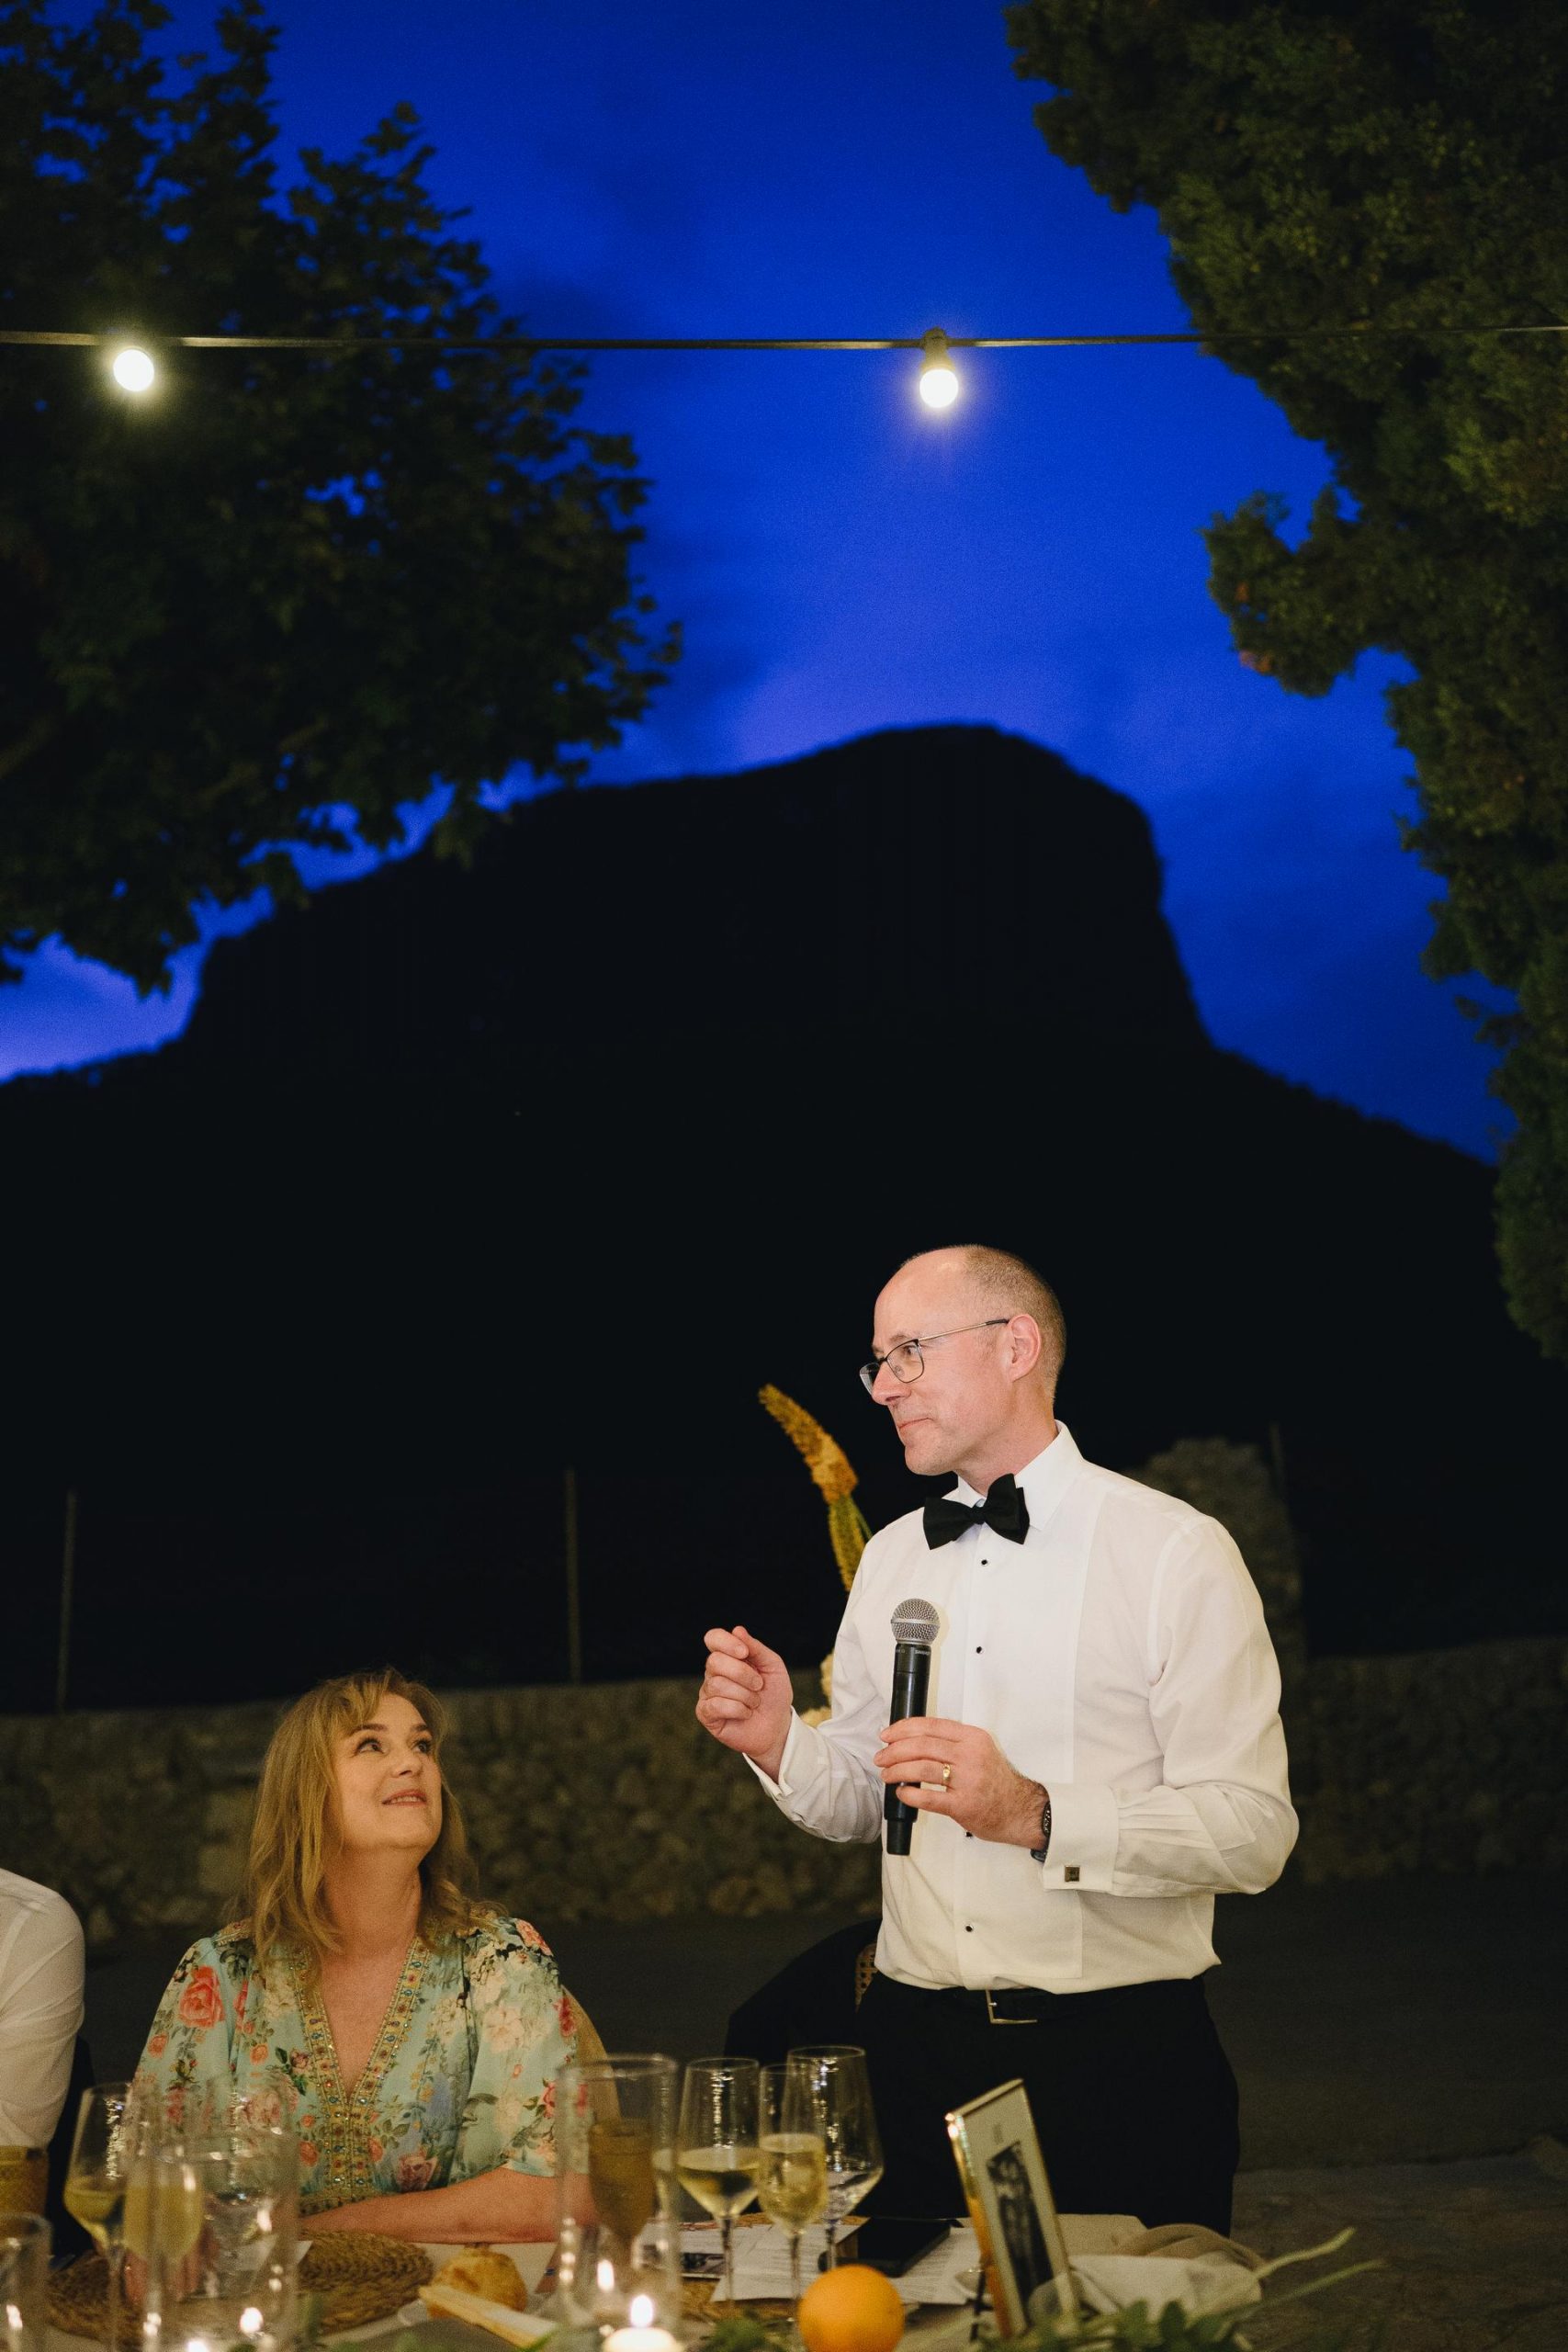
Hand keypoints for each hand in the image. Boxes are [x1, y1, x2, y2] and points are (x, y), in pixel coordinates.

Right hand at [696, 1626, 794, 1778]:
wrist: (778, 1727)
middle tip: (759, 1685)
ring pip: (717, 1684)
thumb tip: (737, 1630)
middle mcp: (714, 1672)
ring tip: (755, 1703)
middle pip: (714, 1661)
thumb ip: (756, 1648)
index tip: (745, 1652)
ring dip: (744, 1695)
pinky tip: (746, 1713)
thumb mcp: (772, 1667)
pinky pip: (715, 1705)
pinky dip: (737, 1709)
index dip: (726, 1642)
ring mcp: (708, 1692)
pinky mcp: (705, 1713)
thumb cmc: (774, 1694)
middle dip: (743, 1673)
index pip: (713, 1638)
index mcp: (729, 1656)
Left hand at [875, 1717, 1044, 1846]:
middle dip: (895, 1750)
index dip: (903, 1728)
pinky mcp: (964, 1806)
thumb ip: (951, 1741)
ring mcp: (968, 1781)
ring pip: (922, 1769)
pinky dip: (910, 1794)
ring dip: (898, 1771)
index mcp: (973, 1737)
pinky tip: (902, 1793)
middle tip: (881, 1757)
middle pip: (922, 1746)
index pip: (931, 1725)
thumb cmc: (994, 1781)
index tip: (887, 1735)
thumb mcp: (979, 1750)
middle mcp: (971, 1756)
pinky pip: (929, 1798)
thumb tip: (911, 1737)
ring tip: (886, 1774)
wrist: (1019, 1810)